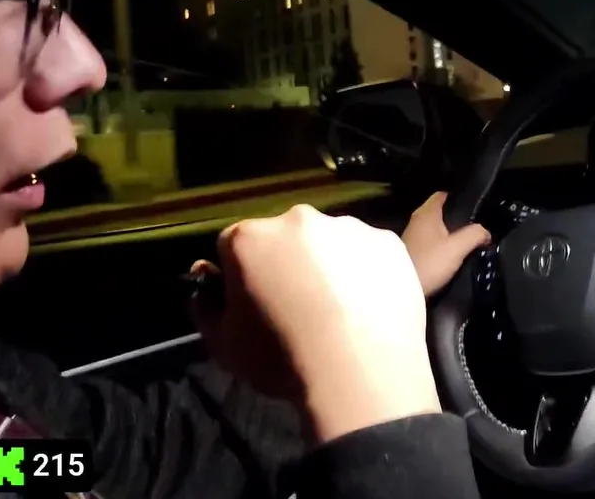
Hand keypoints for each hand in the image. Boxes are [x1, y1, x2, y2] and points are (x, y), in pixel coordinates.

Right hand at [192, 205, 440, 443]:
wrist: (360, 375)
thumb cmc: (282, 360)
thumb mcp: (222, 343)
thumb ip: (205, 304)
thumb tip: (206, 279)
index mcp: (250, 237)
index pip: (234, 245)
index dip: (241, 275)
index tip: (255, 303)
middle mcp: (300, 219)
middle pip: (284, 237)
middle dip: (285, 262)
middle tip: (298, 306)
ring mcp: (350, 228)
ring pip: (329, 241)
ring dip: (326, 264)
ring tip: (338, 309)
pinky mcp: (389, 243)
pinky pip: (368, 252)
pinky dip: (364, 271)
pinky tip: (366, 306)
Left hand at [401, 191, 490, 295]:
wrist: (401, 289)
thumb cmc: (429, 262)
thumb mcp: (457, 248)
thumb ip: (474, 235)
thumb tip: (486, 232)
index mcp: (427, 213)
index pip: (443, 195)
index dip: (458, 198)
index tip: (474, 206)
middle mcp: (417, 220)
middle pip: (440, 212)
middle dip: (456, 218)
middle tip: (474, 226)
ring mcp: (412, 236)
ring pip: (435, 228)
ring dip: (448, 233)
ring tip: (466, 241)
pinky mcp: (411, 251)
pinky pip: (430, 242)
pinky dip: (440, 245)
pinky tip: (451, 254)